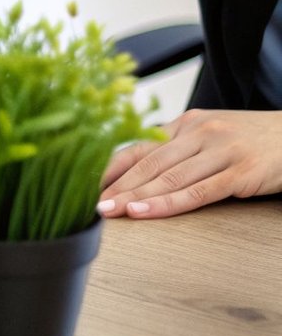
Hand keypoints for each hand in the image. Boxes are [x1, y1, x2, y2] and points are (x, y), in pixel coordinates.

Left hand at [97, 109, 281, 218]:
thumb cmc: (254, 141)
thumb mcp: (212, 136)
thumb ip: (179, 149)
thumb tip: (136, 172)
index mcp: (186, 123)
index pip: (138, 145)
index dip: (108, 167)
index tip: (81, 184)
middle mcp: (199, 132)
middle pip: (147, 162)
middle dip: (114, 185)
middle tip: (88, 204)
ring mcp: (221, 151)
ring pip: (168, 177)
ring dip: (134, 197)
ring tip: (108, 211)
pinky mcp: (242, 172)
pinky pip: (198, 191)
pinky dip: (167, 203)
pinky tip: (144, 212)